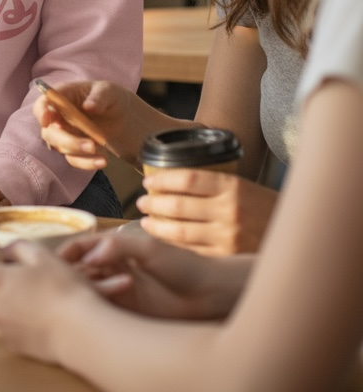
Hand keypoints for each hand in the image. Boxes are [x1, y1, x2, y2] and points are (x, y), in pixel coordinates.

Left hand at [0, 238, 90, 365]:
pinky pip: (2, 325)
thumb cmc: (62, 289)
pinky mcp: (11, 345)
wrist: (80, 332)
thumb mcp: (41, 255)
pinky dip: (10, 317)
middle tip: (7, 272)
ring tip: (26, 293)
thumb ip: (16, 247)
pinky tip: (33, 312)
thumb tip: (5, 249)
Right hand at [33, 80, 137, 167]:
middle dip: (67, 141)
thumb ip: (99, 97)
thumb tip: (88, 106)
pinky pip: (74, 159)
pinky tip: (102, 161)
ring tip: (102, 153)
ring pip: (61, 148)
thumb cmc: (110, 98)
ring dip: (79, 152)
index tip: (46, 120)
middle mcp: (58, 116)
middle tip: (91, 145)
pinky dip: (87, 163)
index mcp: (62, 96)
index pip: (43, 102)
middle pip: (49, 132)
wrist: (121, 117)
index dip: (41, 111)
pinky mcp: (73, 149)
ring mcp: (64, 134)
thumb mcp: (109, 92)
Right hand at [57, 226, 244, 319]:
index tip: (54, 261)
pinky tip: (108, 300)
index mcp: (117, 247)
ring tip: (91, 292)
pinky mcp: (126, 310)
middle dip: (72, 273)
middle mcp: (115, 267)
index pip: (83, 247)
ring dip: (87, 288)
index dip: (67, 252)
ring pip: (90, 288)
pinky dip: (99, 303)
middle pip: (81, 268)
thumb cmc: (184, 266)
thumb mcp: (151, 249)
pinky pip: (103, 307)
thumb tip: (91, 254)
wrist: (208, 296)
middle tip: (64, 281)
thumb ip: (120, 245)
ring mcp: (119, 289)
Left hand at [136, 169, 277, 254]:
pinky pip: (192, 251)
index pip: (187, 178)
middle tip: (142, 201)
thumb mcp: (243, 187)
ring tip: (146, 221)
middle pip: (178, 205)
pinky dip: (173, 246)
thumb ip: (214, 185)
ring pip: (180, 232)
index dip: (162, 180)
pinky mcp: (227, 258)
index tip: (149, 181)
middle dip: (154, 203)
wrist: (296, 236)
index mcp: (232, 186)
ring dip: (157, 226)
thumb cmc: (264, 208)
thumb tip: (173, 181)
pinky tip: (163, 241)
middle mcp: (229, 211)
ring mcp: (228, 237)